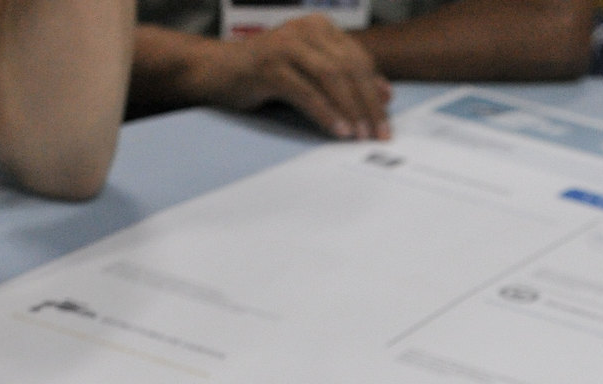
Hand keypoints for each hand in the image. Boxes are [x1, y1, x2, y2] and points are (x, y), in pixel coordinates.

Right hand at [208, 15, 392, 139]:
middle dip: (368, 105)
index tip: (386, 122)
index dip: (375, 92)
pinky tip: (338, 131)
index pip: (359, 60)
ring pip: (331, 77)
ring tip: (361, 136)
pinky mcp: (268, 65)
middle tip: (380, 134)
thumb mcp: (312, 73)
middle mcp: (305, 30)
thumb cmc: (267, 73)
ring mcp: (286, 45)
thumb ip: (346, 79)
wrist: (216, 70)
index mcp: (320, 27)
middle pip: (350, 68)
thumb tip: (386, 95)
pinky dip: (326, 113)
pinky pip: (306, 91)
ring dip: (351, 110)